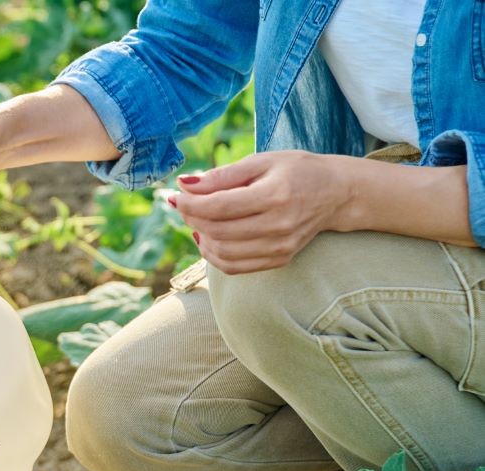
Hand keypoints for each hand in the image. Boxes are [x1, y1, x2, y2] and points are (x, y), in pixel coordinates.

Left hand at [171, 151, 352, 274]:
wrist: (336, 194)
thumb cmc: (296, 171)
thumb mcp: (261, 161)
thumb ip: (222, 174)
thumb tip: (184, 184)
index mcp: (274, 195)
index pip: (218, 206)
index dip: (189, 203)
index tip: (176, 195)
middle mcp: (278, 225)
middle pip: (217, 231)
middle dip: (191, 218)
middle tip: (184, 205)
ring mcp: (279, 247)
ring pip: (222, 253)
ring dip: (200, 237)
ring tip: (197, 220)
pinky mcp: (278, 260)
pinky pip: (234, 267)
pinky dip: (213, 255)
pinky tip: (209, 238)